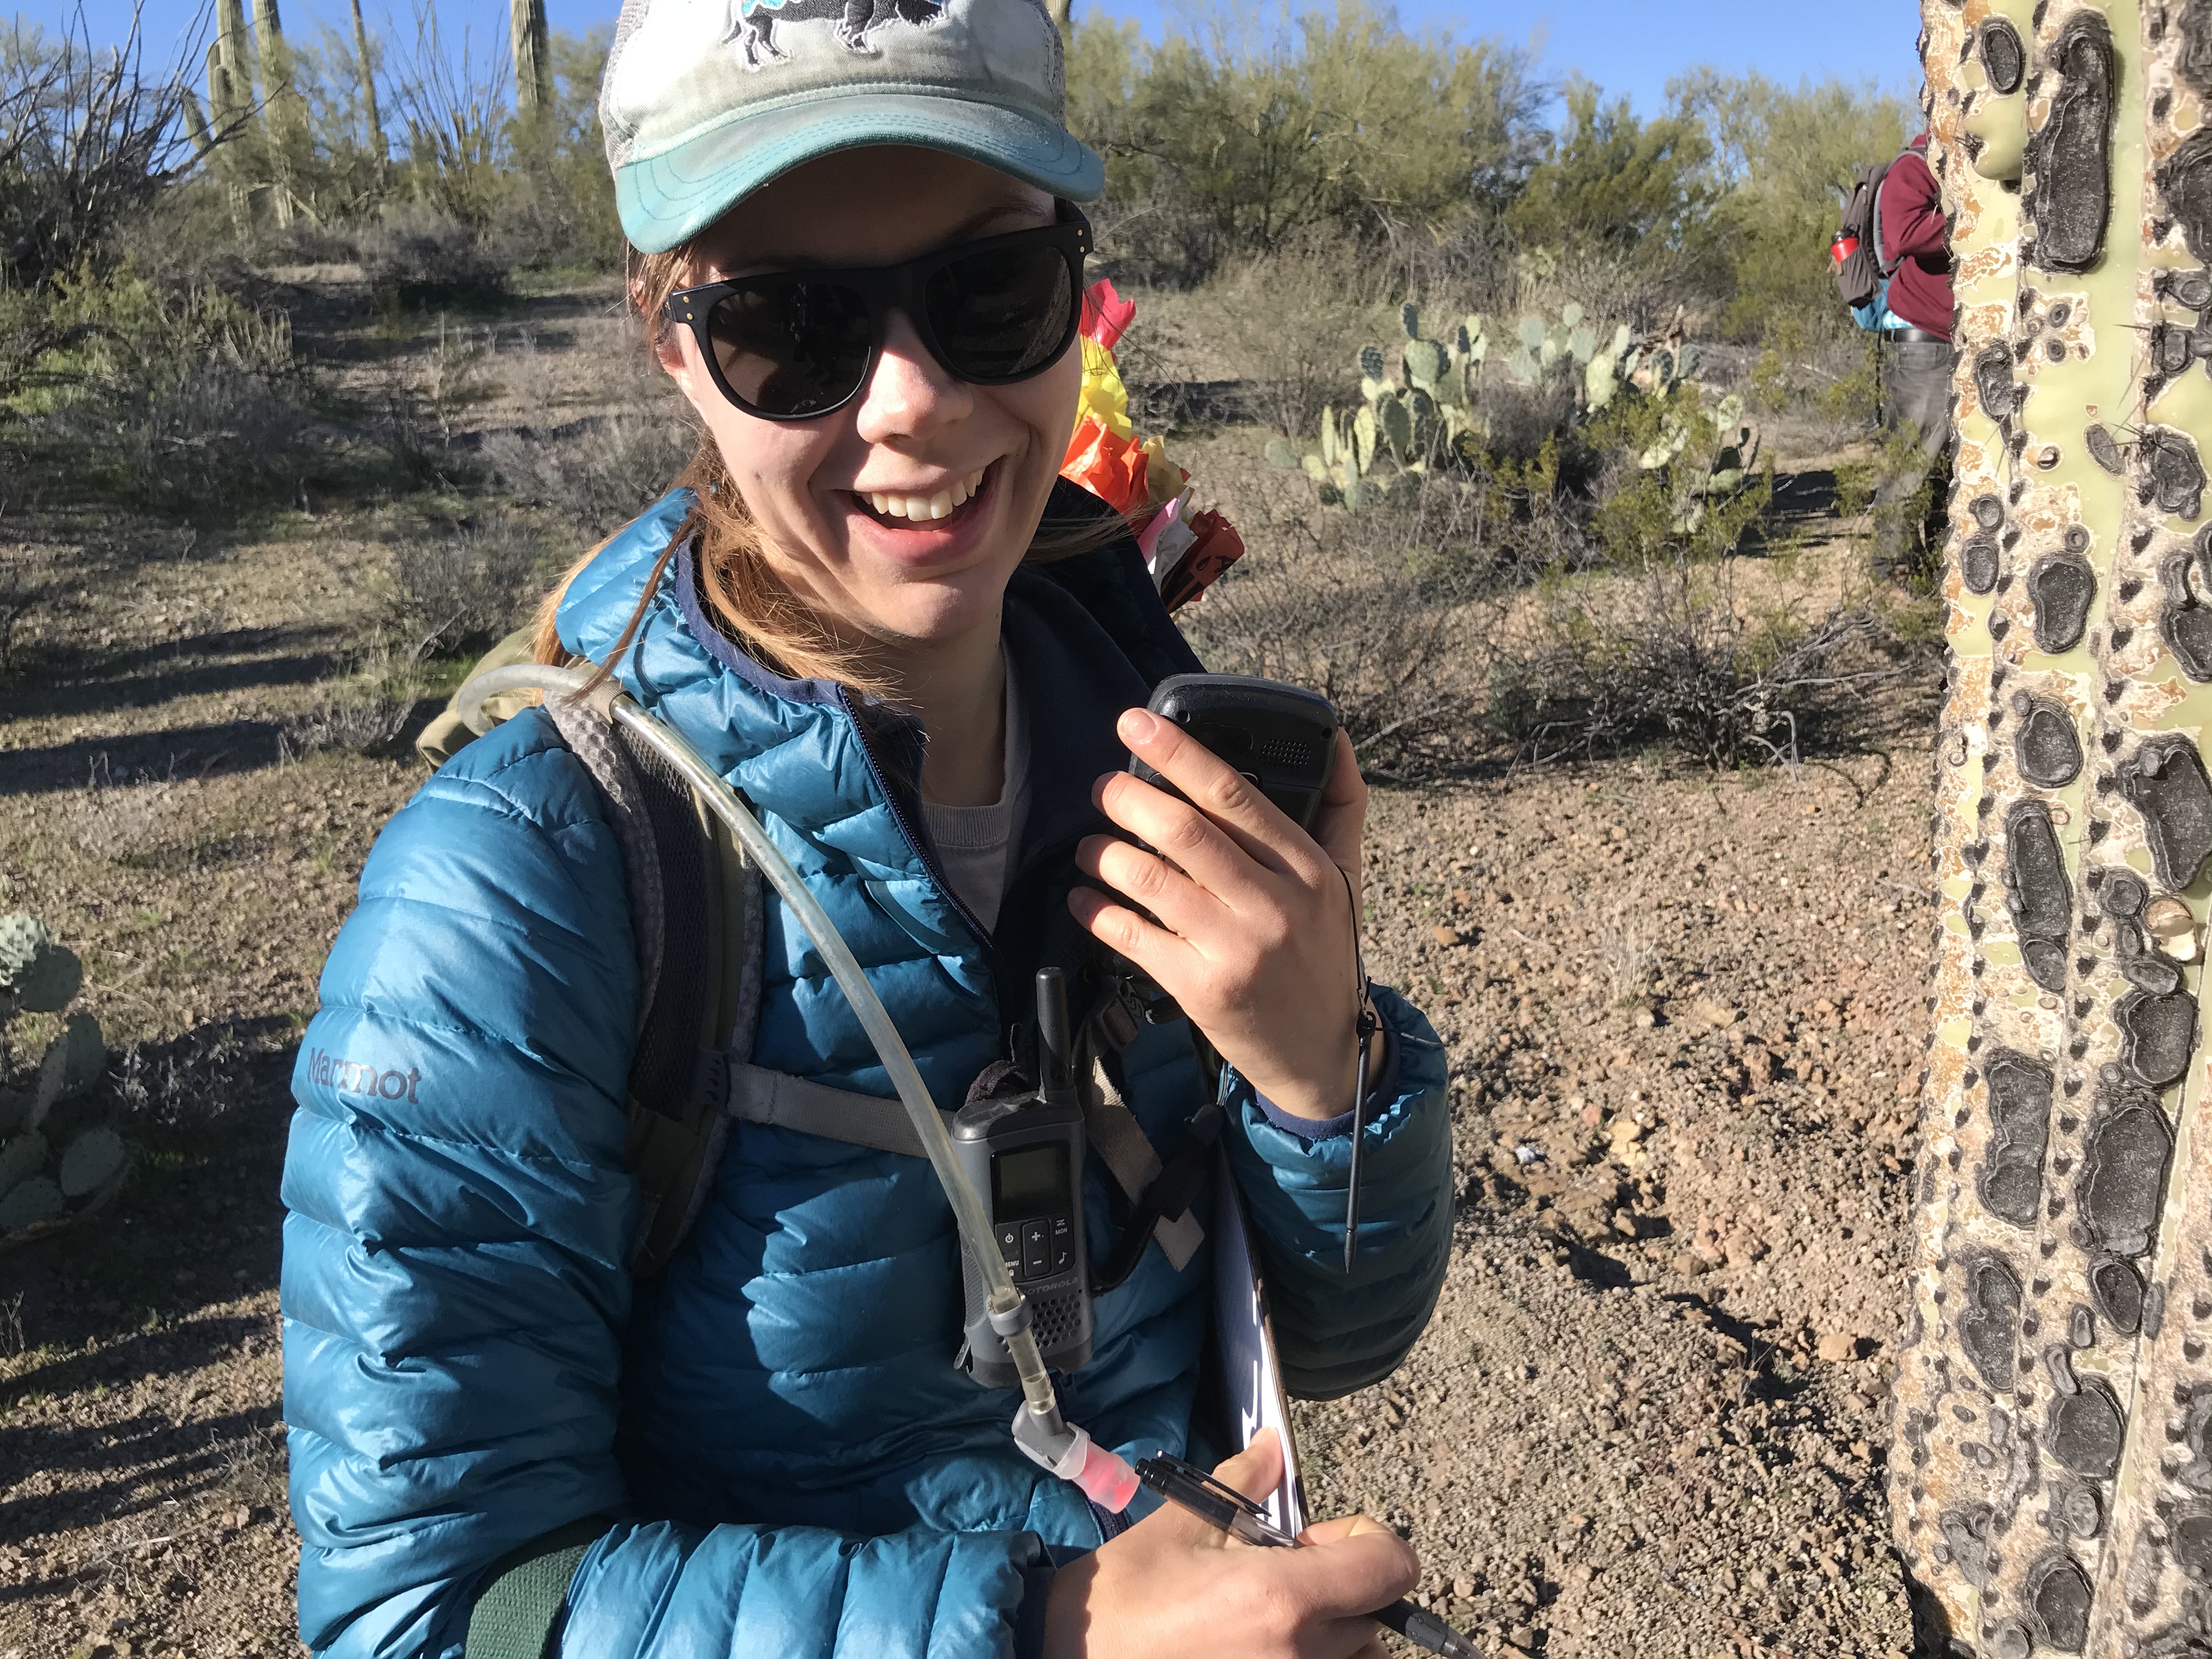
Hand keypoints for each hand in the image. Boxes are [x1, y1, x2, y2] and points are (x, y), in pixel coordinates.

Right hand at [1041, 1430, 1414, 1658]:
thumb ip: (1241, 1484)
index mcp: (1282, 1599)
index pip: (1391, 1568)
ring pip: (1356, 1654)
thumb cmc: (1124, 1597)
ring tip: (1277, 1612)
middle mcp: (1300, 1653)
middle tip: (1288, 1572)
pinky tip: (1265, 1638)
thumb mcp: (1183, 1526)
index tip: (1322, 1539)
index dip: (1373, 1542)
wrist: (1075, 1656)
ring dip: (1336, 1629)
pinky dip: (1314, 1654)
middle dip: (1346, 1584)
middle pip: (1377, 1616)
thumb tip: (1273, 1448)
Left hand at [1069, 709, 1368, 1119]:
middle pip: (1185, 832)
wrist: (1321, 1056)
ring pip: (1151, 881)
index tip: (1135, 724)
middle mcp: (1274, 906)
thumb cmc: (1324, 955)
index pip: (1235, 796)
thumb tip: (1337, 737)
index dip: (1179, 753)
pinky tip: (1082, 898)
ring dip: (1104, 854)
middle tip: (1102, 787)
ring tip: (1089, 845)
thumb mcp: (1346, 880)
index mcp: (1308, 869)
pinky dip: (1096, 912)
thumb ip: (1341, 807)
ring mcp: (1235, 950)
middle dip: (1129, 798)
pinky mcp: (1201, 990)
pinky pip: (1133, 937)